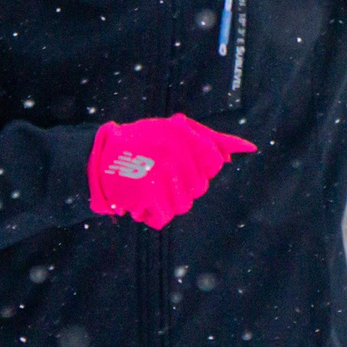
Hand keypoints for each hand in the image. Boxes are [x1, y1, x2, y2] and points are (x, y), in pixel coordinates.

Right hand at [88, 115, 256, 228]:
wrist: (99, 158)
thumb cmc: (142, 144)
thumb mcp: (175, 129)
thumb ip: (211, 139)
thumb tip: (248, 148)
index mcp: (184, 135)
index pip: (213, 163)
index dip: (198, 166)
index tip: (178, 162)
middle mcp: (177, 154)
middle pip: (198, 187)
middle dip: (181, 183)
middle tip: (157, 172)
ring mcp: (163, 176)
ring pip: (183, 204)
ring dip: (167, 199)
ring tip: (148, 183)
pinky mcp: (149, 196)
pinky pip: (165, 216)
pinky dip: (153, 212)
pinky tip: (141, 198)